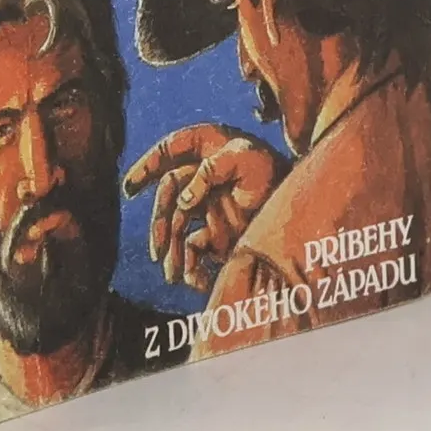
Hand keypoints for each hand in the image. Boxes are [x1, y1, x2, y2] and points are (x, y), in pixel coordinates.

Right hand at [124, 124, 288, 293]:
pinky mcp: (214, 231)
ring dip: (172, 252)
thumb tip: (182, 202)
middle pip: (168, 198)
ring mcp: (205, 205)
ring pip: (177, 228)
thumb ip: (211, 171)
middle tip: (157, 252)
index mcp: (203, 149)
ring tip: (172, 276)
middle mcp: (198, 178)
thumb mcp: (245, 158)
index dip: (146, 166)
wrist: (301, 203)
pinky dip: (192, 265)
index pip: (168, 151)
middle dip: (160, 226)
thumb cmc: (271, 168)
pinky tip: (194, 281)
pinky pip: (194, 249)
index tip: (129, 187)